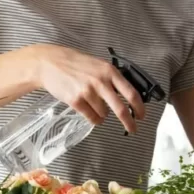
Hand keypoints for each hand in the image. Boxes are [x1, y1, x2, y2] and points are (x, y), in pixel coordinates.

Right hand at [29, 44, 143, 132]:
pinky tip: (89, 110)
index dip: (139, 107)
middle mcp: (100, 82)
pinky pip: (92, 118)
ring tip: (94, 104)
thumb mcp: (98, 65)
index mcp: (109, 71)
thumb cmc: (76, 64)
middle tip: (133, 129)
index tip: (142, 116)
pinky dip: (94, 118)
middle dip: (129, 122)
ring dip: (103, 114)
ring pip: (104, 114)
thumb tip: (127, 96)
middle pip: (121, 109)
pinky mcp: (76, 101)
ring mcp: (88, 92)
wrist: (51, 64)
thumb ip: (112, 78)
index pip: (131, 92)